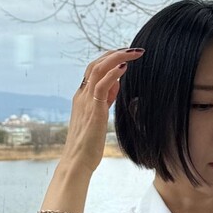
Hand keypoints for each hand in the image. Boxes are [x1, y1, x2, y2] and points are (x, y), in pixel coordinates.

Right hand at [61, 47, 143, 173]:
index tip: (127, 55)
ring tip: (134, 53)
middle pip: (95, 64)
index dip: (110, 58)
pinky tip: (125, 67)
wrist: (77, 162)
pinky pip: (101, 86)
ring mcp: (86, 101)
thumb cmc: (88, 143)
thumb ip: (106, 99)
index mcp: (82, 96)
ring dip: (117, 58)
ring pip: (98, 69)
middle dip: (115, 53)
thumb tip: (116, 83)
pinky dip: (113, 73)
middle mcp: (82, 95)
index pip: (94, 69)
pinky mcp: (93, 110)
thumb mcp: (99, 116)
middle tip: (134, 50)